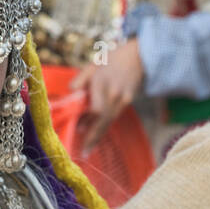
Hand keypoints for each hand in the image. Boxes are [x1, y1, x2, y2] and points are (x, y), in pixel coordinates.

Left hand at [71, 37, 143, 153]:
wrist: (139, 56)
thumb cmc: (111, 60)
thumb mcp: (92, 65)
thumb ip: (80, 80)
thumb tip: (70, 93)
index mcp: (102, 82)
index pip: (97, 108)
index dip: (88, 121)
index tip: (78, 130)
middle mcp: (114, 93)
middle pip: (103, 119)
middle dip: (93, 137)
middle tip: (83, 153)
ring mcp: (124, 98)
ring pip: (109, 120)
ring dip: (98, 135)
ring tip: (87, 149)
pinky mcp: (129, 101)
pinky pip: (114, 116)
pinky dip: (104, 126)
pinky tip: (96, 135)